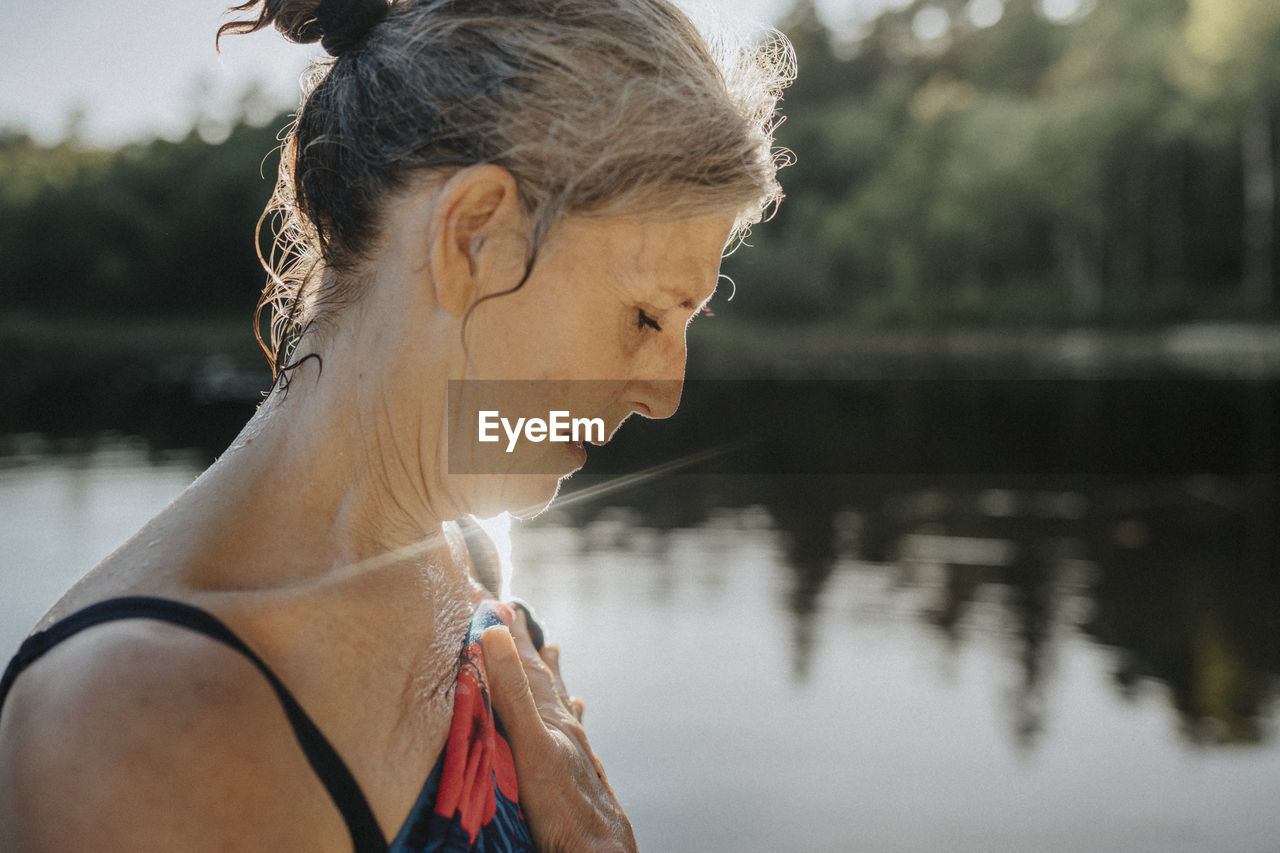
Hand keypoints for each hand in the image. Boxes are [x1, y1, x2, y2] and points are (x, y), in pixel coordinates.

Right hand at [480, 612, 637, 852]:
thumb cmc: (566, 806)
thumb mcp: (531, 742)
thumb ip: (513, 691)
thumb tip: (493, 633)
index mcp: (552, 720)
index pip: (527, 667)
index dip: (511, 635)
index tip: (501, 605)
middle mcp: (567, 733)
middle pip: (547, 683)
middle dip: (531, 652)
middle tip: (526, 622)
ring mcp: (576, 756)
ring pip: (562, 707)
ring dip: (552, 680)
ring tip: (554, 655)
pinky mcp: (580, 780)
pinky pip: (574, 735)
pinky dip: (570, 716)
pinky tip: (578, 717)